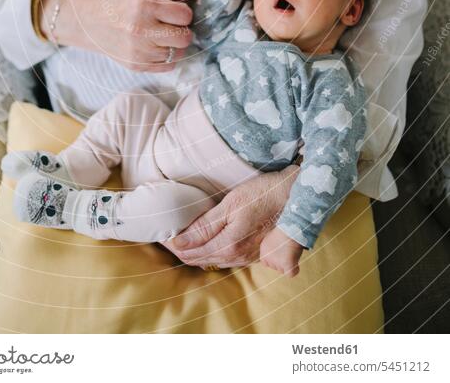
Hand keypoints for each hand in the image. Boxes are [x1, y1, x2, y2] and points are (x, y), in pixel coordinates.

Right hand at [39, 0, 207, 71]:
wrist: (92, 21)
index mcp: (144, 6)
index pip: (184, 15)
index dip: (183, 12)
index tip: (174, 10)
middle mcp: (140, 30)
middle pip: (184, 38)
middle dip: (183, 30)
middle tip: (172, 25)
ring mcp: (137, 51)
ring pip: (178, 54)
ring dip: (175, 45)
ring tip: (163, 35)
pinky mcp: (136, 65)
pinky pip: (168, 67)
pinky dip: (167, 57)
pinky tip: (156, 46)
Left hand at [166, 165, 299, 268]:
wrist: (295, 195)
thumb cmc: (262, 194)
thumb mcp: (231, 204)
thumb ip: (205, 226)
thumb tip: (180, 241)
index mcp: (229, 246)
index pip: (191, 252)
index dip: (173, 244)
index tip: (160, 233)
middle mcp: (237, 257)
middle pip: (200, 260)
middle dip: (181, 250)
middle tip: (165, 236)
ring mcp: (247, 257)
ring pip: (213, 262)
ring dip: (195, 253)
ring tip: (181, 241)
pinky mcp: (255, 253)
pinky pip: (226, 260)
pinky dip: (210, 254)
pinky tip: (205, 245)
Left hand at [260, 226, 303, 276]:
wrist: (290, 228)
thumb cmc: (284, 230)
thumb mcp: (272, 237)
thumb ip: (271, 247)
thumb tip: (277, 251)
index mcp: (263, 251)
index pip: (266, 263)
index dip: (274, 259)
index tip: (280, 254)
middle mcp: (268, 258)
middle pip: (275, 267)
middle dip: (281, 262)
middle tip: (288, 251)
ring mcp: (277, 263)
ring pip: (283, 270)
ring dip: (288, 264)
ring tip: (292, 252)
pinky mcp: (286, 265)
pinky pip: (290, 273)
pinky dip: (294, 270)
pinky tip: (296, 263)